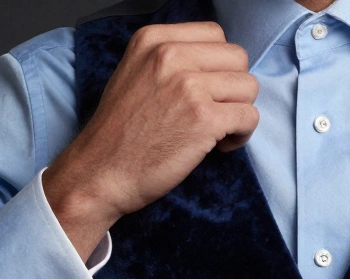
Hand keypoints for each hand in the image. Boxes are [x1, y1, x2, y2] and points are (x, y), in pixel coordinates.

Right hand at [42, 20, 259, 260]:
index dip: (219, 65)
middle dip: (233, 88)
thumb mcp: (134, 73)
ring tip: (216, 131)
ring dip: (239, 112)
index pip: (215, 34)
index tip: (207, 89)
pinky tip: (219, 146)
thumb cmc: (118, 132)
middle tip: (215, 112)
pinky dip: (241, 135)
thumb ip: (170, 60)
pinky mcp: (204, 118)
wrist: (100, 173)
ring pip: (249, 87)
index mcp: (153, 40)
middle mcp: (171, 55)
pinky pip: (249, 117)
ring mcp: (188, 86)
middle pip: (238, 58)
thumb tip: (215, 64)